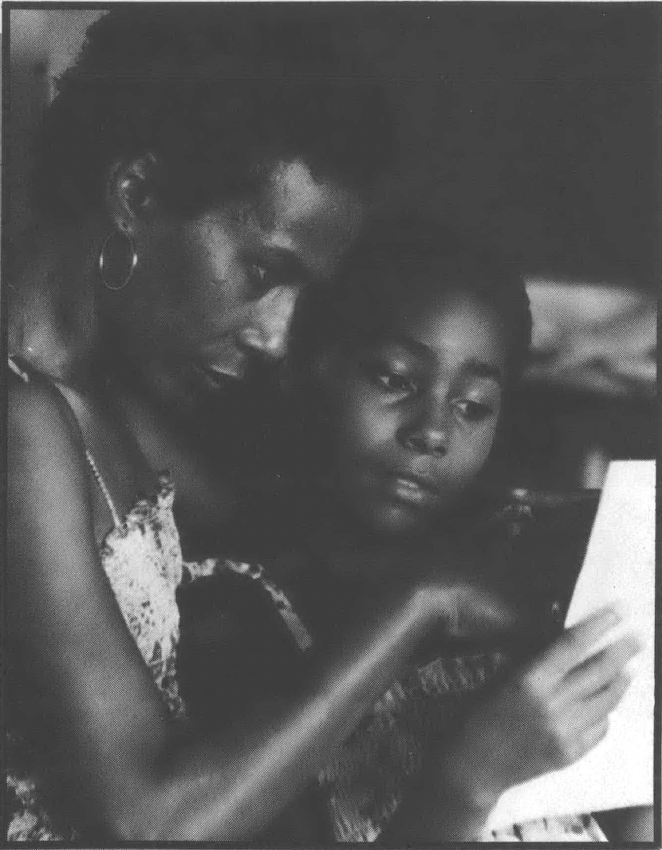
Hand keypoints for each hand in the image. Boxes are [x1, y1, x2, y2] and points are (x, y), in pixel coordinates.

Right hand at [443, 607, 640, 807]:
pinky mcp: (571, 754)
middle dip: (622, 651)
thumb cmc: (479, 713)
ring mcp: (566, 732)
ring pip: (607, 701)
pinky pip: (600, 728)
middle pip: (599, 671)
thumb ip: (532, 658)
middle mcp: (553, 705)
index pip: (573, 645)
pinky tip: (607, 703)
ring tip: (629, 669)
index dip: (598, 626)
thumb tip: (564, 638)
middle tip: (637, 638)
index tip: (617, 611)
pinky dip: (606, 713)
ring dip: (621, 681)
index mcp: (530, 679)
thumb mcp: (501, 677)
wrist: (474, 764)